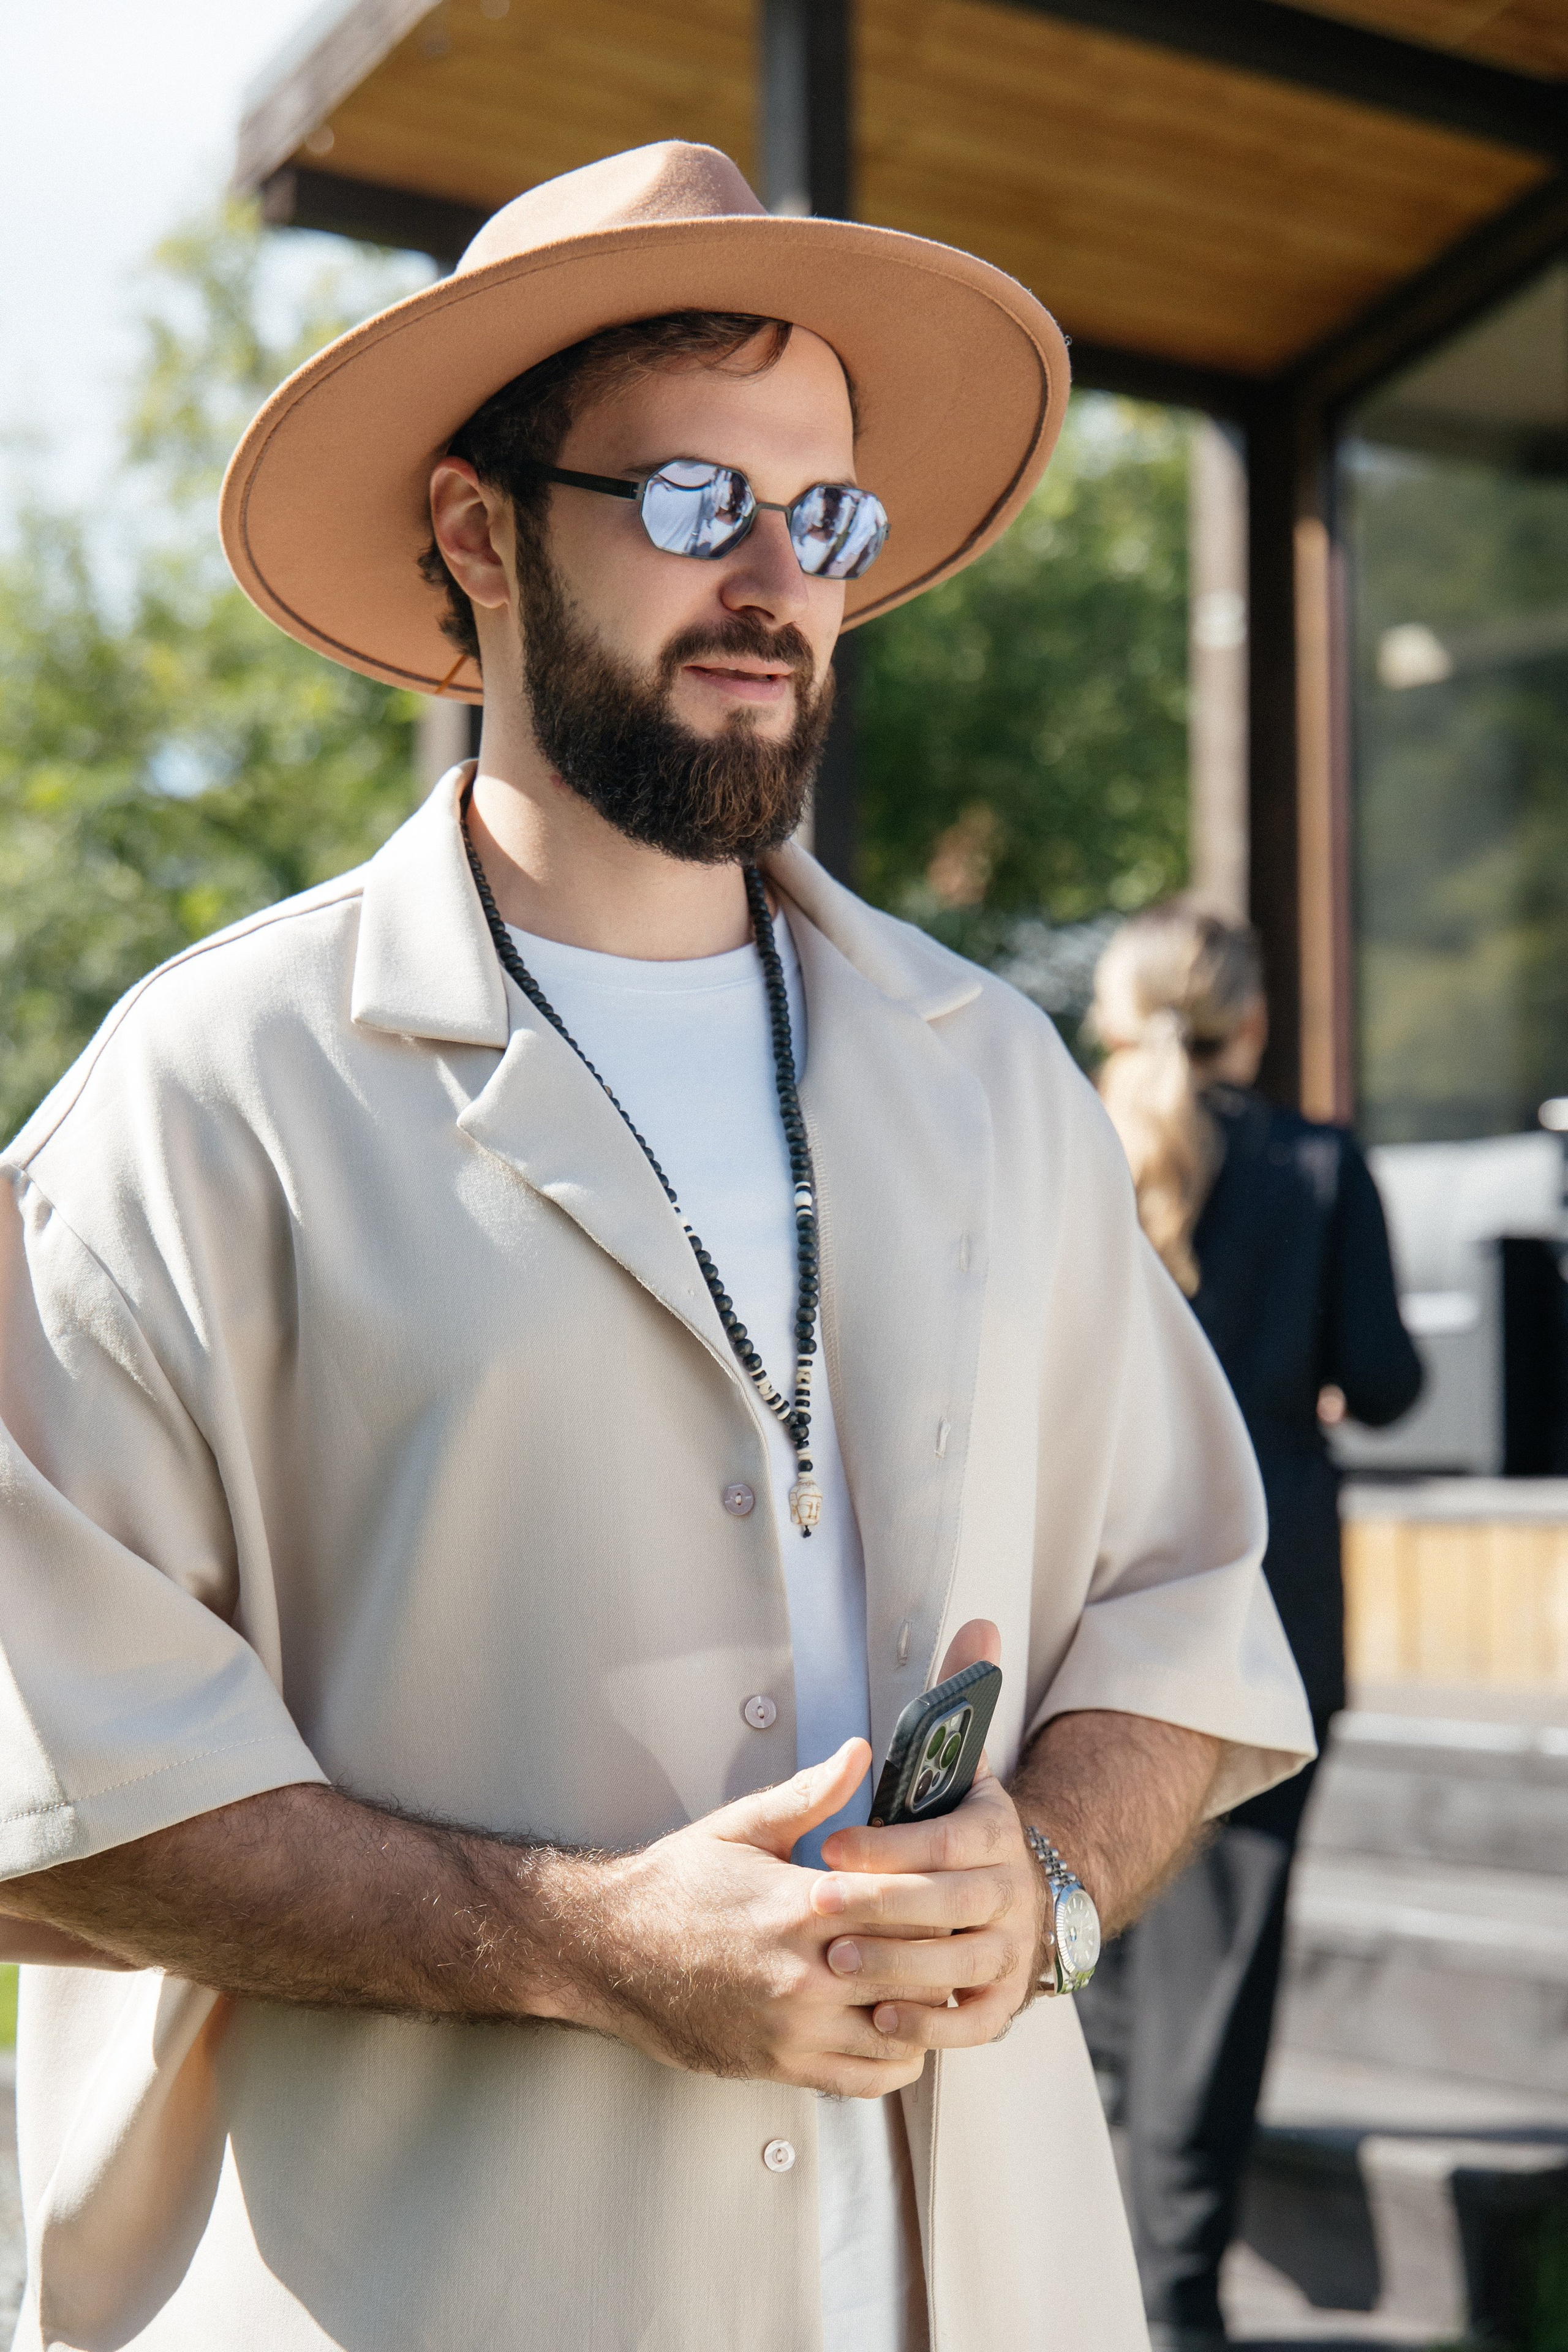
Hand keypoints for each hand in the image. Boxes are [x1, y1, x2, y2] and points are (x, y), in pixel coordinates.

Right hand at [551, 1739, 944, 2096]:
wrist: (607, 1950)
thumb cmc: (675, 1885)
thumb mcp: (741, 1827)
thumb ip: (810, 1795)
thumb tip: (860, 1753)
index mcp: (799, 1907)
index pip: (905, 1907)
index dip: (939, 1896)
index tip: (950, 1883)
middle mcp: (802, 1975)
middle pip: (915, 1970)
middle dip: (940, 1951)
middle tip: (954, 1931)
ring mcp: (793, 2030)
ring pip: (902, 2030)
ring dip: (923, 2006)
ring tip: (927, 1976)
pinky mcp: (781, 2066)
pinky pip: (867, 2079)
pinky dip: (896, 2058)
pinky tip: (894, 2025)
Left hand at [810, 1620, 1046, 2054]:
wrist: (1012, 1896)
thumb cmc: (950, 1828)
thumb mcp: (953, 1764)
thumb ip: (956, 1699)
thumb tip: (979, 1625)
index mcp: (996, 1831)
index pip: (948, 1838)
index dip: (891, 1844)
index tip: (832, 1845)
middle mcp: (1014, 1892)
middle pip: (951, 1902)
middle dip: (882, 1905)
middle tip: (818, 1907)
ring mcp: (1012, 1950)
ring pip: (961, 1963)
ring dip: (900, 1965)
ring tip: (838, 1961)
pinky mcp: (1001, 2003)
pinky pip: (971, 2022)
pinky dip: (931, 2025)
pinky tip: (882, 2019)